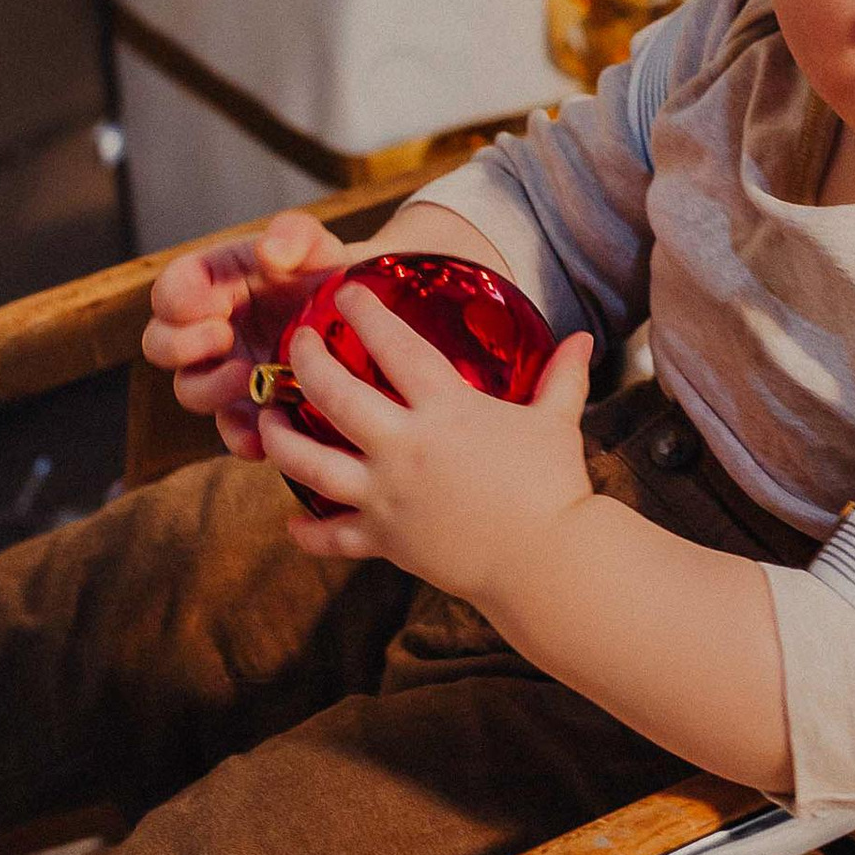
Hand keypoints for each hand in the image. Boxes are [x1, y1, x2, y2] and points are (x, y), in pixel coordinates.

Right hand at [142, 211, 348, 461]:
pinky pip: (231, 432)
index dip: (178, 300)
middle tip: (223, 336)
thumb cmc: (324, 268)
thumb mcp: (315, 243)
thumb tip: (268, 251)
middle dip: (183, 345)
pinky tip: (265, 435)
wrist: (360, 310)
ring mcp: (224, 371)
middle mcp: (207, 329)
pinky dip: (241, 438)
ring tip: (251, 375)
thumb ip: (293, 234)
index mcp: (210, 282)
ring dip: (211, 388)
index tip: (214, 302)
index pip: (168, 291)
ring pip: (189, 391)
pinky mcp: (252, 407)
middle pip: (159, 346)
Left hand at [257, 277, 596, 606]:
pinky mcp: (385, 539)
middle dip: (307, 362)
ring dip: (282, 439)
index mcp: (446, 409)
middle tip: (296, 343)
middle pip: (335, 394)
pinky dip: (308, 533)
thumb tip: (586, 339)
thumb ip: (563, 377)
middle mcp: (405, 446)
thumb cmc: (554, 486)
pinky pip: (334, 536)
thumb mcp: (556, 422)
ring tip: (267, 421)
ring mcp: (388, 495)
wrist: (546, 561)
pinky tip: (291, 523)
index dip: (366, 314)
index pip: (394, 347)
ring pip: (312, 463)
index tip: (345, 293)